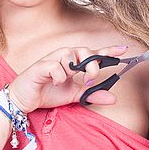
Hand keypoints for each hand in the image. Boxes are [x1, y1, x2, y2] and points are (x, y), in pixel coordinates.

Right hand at [7, 44, 128, 112]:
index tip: (123, 50)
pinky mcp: (41, 66)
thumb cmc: (48, 92)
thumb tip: (112, 98)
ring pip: (70, 57)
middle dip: (92, 65)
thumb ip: (92, 94)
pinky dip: (59, 76)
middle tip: (90, 78)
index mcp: (74, 62)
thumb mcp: (74, 96)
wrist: (25, 100)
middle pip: (85, 51)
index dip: (108, 51)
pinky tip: (55, 82)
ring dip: (72, 71)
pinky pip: (56, 67)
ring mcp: (52, 59)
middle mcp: (64, 57)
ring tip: (64, 81)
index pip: (94, 53)